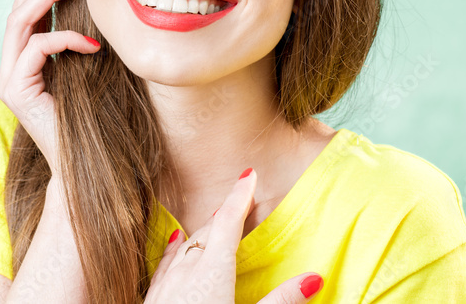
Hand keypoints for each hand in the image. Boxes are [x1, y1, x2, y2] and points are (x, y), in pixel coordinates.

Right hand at [0, 0, 100, 177]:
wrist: (85, 166)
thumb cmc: (95, 119)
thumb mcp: (93, 68)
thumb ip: (87, 39)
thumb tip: (108, 1)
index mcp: (30, 58)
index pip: (31, 8)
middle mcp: (13, 65)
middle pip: (18, 8)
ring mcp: (10, 78)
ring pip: (19, 22)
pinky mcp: (15, 91)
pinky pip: (37, 49)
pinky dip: (64, 40)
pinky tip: (91, 45)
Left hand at [145, 168, 324, 303]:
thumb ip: (281, 301)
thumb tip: (314, 278)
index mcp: (212, 270)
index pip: (228, 222)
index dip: (239, 196)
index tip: (248, 174)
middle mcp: (185, 269)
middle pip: (208, 232)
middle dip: (226, 216)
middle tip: (242, 201)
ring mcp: (164, 283)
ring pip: (185, 246)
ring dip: (202, 232)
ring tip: (214, 222)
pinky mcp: (151, 297)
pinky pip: (166, 262)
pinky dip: (177, 249)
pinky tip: (175, 244)